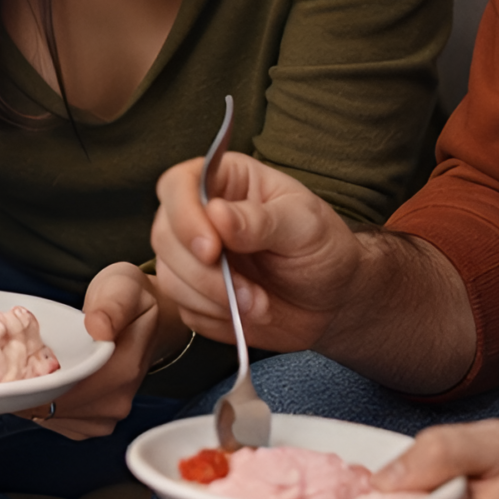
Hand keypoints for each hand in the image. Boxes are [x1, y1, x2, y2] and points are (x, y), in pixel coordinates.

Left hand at [25, 262, 165, 439]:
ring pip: (48, 418)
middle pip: (53, 408)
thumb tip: (98, 327)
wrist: (143, 318)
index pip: (69, 391)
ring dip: (24, 399)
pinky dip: (34, 405)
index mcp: (124, 371)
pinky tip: (26, 383)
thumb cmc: (129, 301)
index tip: (6, 368)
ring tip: (9, 372)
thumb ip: (112, 306)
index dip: (33, 383)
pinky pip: (53, 421)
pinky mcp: (90, 423)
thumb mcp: (123, 288)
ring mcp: (104, 417)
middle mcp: (116, 402)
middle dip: (22, 390)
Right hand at [149, 149, 360, 353]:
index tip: (212, 249)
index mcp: (224, 182)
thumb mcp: (304, 226)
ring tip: (259, 304)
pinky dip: (216, 316)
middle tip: (248, 291)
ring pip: (169, 276)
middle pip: (164, 235)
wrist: (334, 300)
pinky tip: (248, 313)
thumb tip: (217, 215)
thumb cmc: (322, 249)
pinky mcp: (193, 295)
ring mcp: (191, 257)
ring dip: (213, 299)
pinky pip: (183, 308)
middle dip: (203, 272)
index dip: (184, 216)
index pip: (177, 185)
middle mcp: (198, 216)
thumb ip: (261, 220)